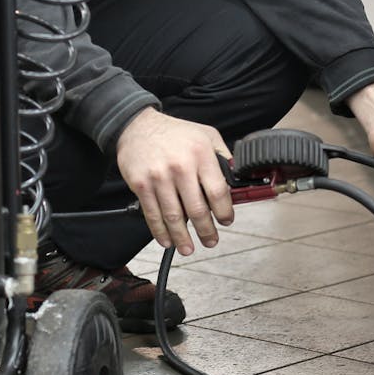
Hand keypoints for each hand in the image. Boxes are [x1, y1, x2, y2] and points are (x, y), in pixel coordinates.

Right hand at [115, 108, 233, 255]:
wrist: (137, 126)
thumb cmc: (175, 133)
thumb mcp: (206, 135)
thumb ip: (223, 156)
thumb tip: (236, 179)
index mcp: (201, 154)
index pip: (218, 192)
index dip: (224, 212)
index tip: (226, 220)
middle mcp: (181, 167)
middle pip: (197, 209)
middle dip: (206, 231)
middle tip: (211, 241)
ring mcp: (159, 177)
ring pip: (174, 216)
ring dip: (182, 237)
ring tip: (189, 248)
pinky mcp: (141, 185)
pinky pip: (152, 214)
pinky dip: (160, 231)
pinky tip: (167, 240)